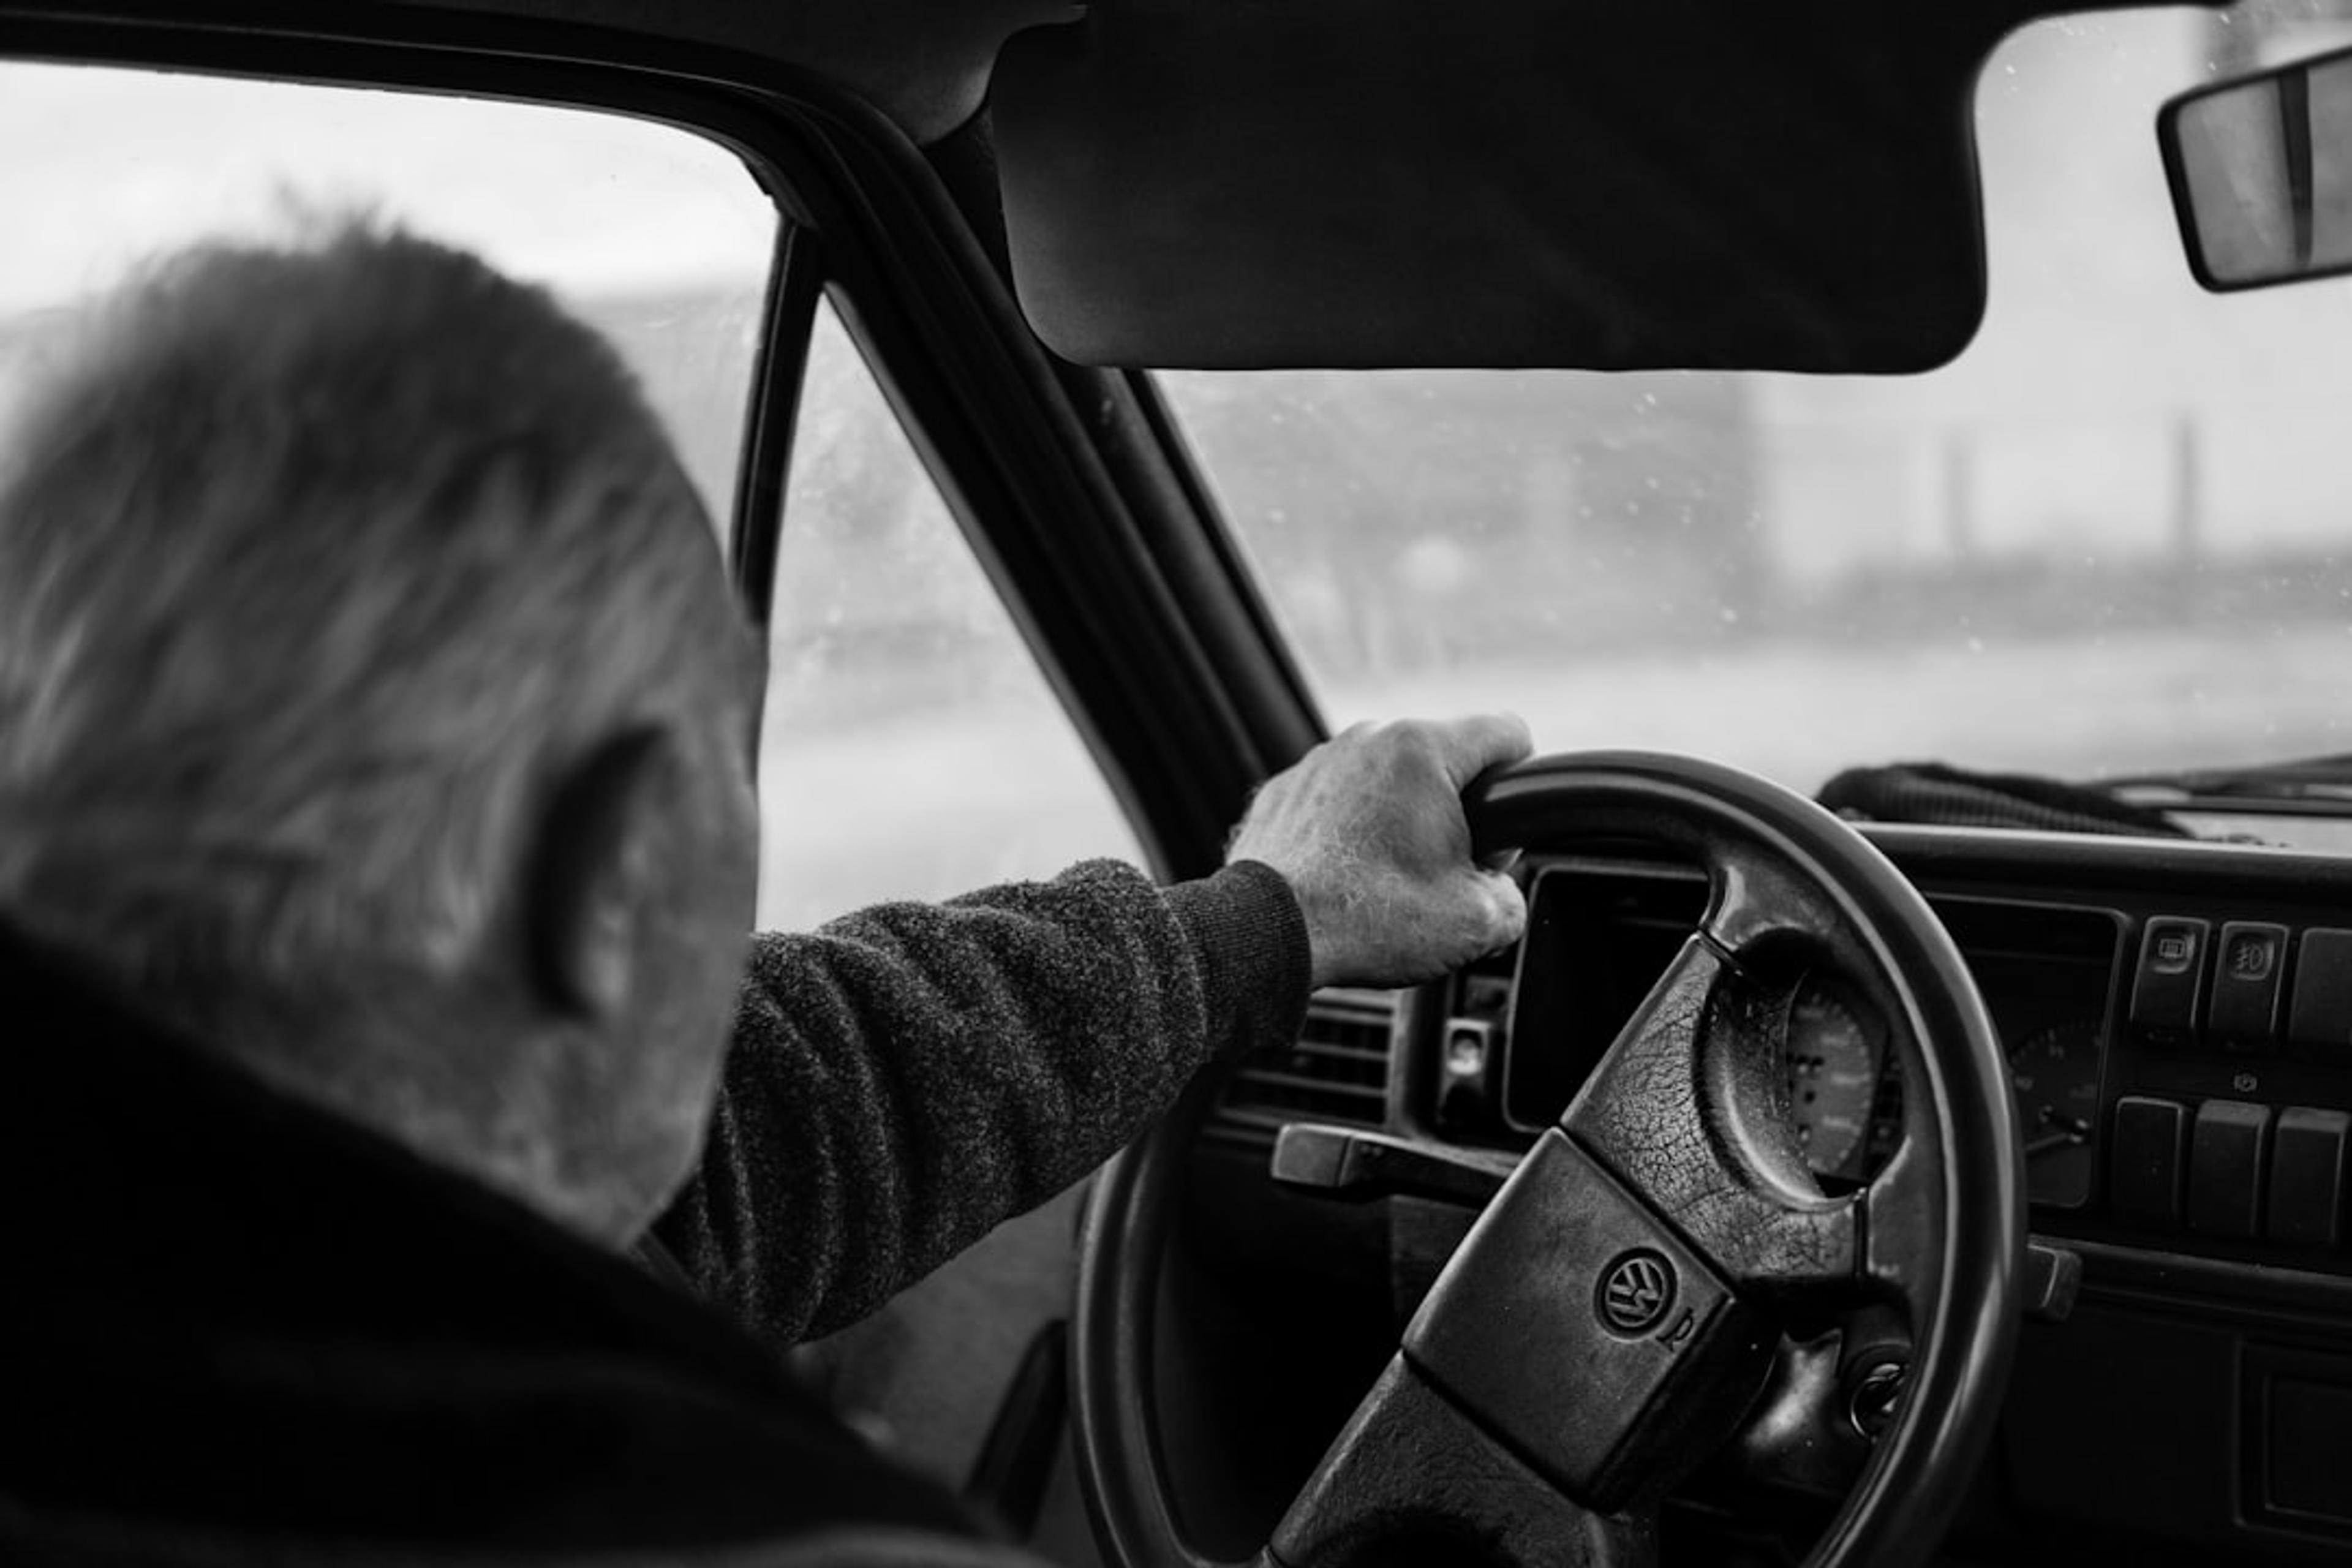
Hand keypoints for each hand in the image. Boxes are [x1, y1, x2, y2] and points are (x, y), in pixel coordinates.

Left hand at [1227, 714, 1532, 988]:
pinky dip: (1350, 831)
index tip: (1500, 833)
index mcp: (1422, 749)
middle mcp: (1367, 739)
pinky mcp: (1283, 791)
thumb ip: (1511, 894)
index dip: (1519, 788)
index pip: (1507, 734)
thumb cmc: (1369, 921)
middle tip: (1444, 871)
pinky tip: (1346, 878)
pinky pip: (1338, 800)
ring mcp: (1319, 761)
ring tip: (1388, 880)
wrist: (1269, 937)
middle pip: (1444, 759)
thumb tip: (1497, 889)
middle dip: (1455, 811)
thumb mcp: (1476, 921)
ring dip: (1399, 819)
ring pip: (1387, 779)